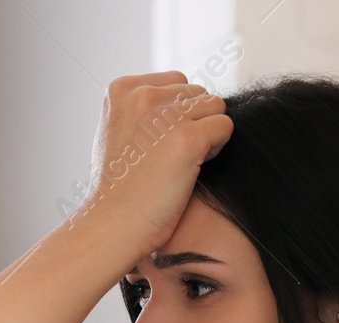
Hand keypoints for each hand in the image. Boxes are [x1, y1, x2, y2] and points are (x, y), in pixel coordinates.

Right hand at [77, 72, 232, 264]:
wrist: (113, 224)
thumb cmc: (116, 188)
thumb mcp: (116, 131)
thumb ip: (140, 110)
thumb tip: (175, 99)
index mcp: (121, 88)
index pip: (176, 82)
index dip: (177, 113)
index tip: (160, 143)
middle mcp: (143, 94)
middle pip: (197, 93)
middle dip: (194, 122)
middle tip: (173, 157)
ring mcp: (165, 115)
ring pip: (215, 107)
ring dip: (207, 134)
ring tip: (183, 162)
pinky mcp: (188, 138)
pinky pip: (225, 126)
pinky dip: (216, 148)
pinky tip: (193, 169)